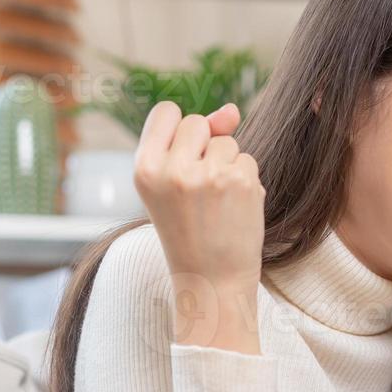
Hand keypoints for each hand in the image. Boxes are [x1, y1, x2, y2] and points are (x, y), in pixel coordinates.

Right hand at [133, 100, 264, 352]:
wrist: (212, 281)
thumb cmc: (189, 231)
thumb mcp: (173, 185)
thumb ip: (195, 140)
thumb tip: (233, 111)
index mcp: (144, 169)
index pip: (166, 112)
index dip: (179, 131)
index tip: (180, 160)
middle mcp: (173, 169)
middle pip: (198, 123)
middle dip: (205, 148)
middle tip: (198, 190)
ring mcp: (209, 175)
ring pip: (227, 141)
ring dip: (227, 165)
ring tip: (215, 203)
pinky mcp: (241, 182)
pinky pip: (247, 159)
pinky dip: (245, 180)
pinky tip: (234, 208)